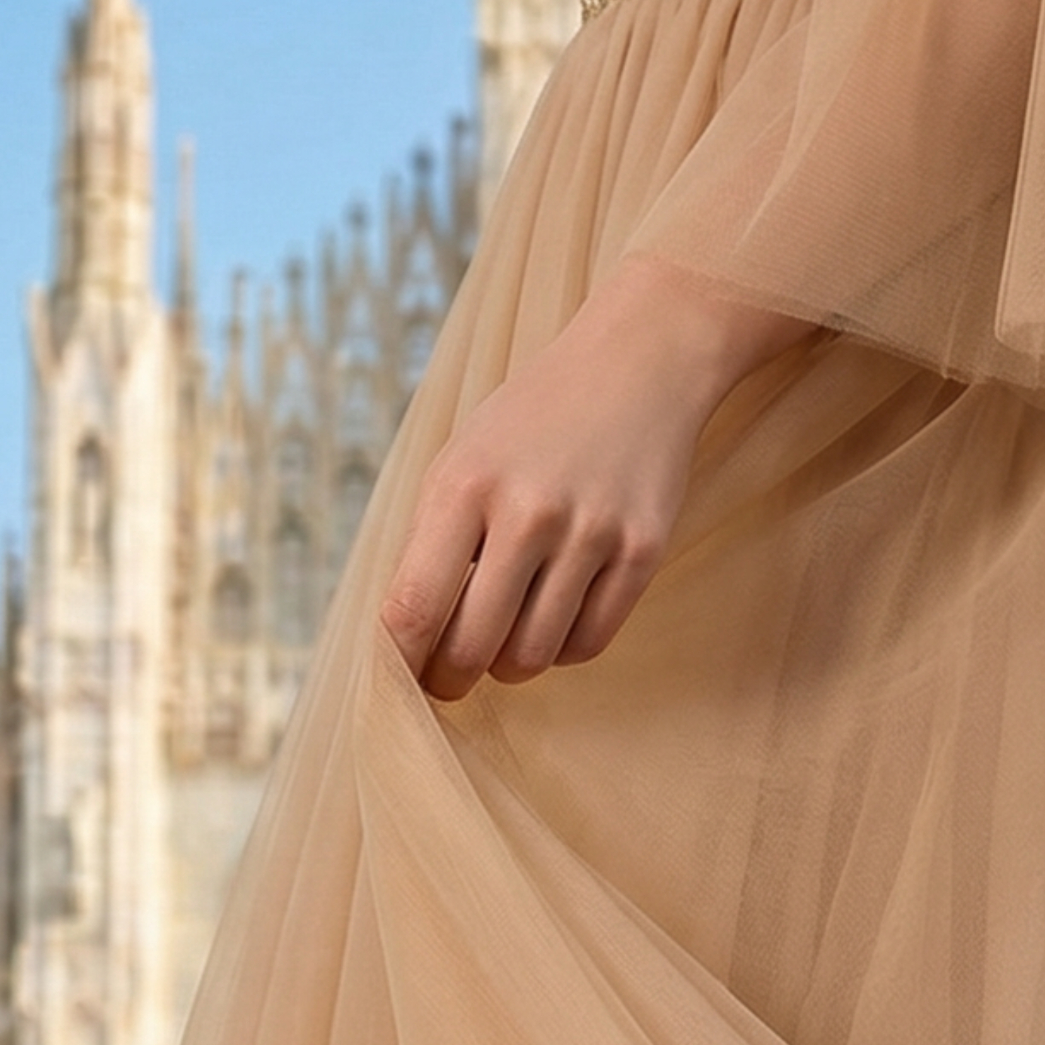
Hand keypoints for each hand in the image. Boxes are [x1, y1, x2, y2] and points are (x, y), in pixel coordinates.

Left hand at [381, 258, 816, 700]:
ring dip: (510, 665)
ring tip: (505, 643)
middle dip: (453, 677)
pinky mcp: (642, 551)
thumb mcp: (462, 459)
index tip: (402, 681)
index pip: (414, 608)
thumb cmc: (533, 421)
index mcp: (463, 485)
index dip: (403, 663)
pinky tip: (554, 621)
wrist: (638, 363)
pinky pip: (588, 643)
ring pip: (533, 655)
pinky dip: (563, 650)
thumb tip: (411, 639)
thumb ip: (433, 542)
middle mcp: (526, 512)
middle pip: (474, 646)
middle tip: (451, 679)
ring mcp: (590, 533)